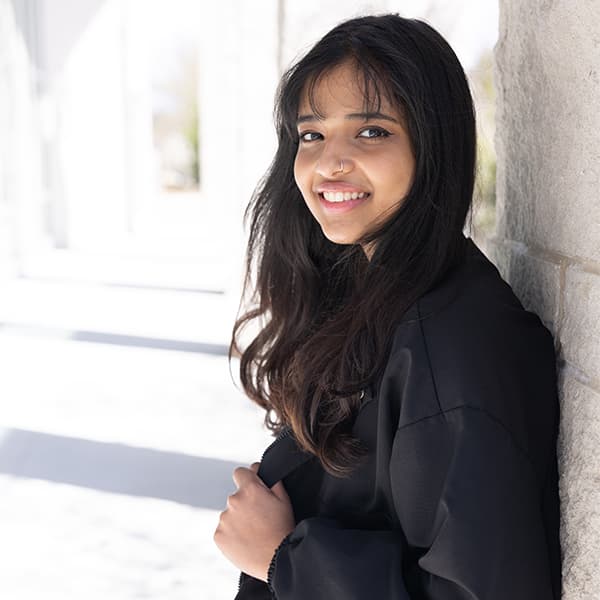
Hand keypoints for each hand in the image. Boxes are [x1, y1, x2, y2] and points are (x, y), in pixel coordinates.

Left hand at [214, 462, 295, 581]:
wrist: (277, 560)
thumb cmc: (283, 528)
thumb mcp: (284, 499)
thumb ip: (270, 479)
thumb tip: (258, 468)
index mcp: (249, 489)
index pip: (239, 472)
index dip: (247, 479)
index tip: (253, 488)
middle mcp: (233, 501)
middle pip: (236, 496)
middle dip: (245, 503)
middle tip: (259, 518)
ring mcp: (224, 519)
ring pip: (229, 514)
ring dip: (238, 519)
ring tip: (253, 532)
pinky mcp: (218, 535)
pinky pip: (223, 530)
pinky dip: (231, 534)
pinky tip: (245, 541)